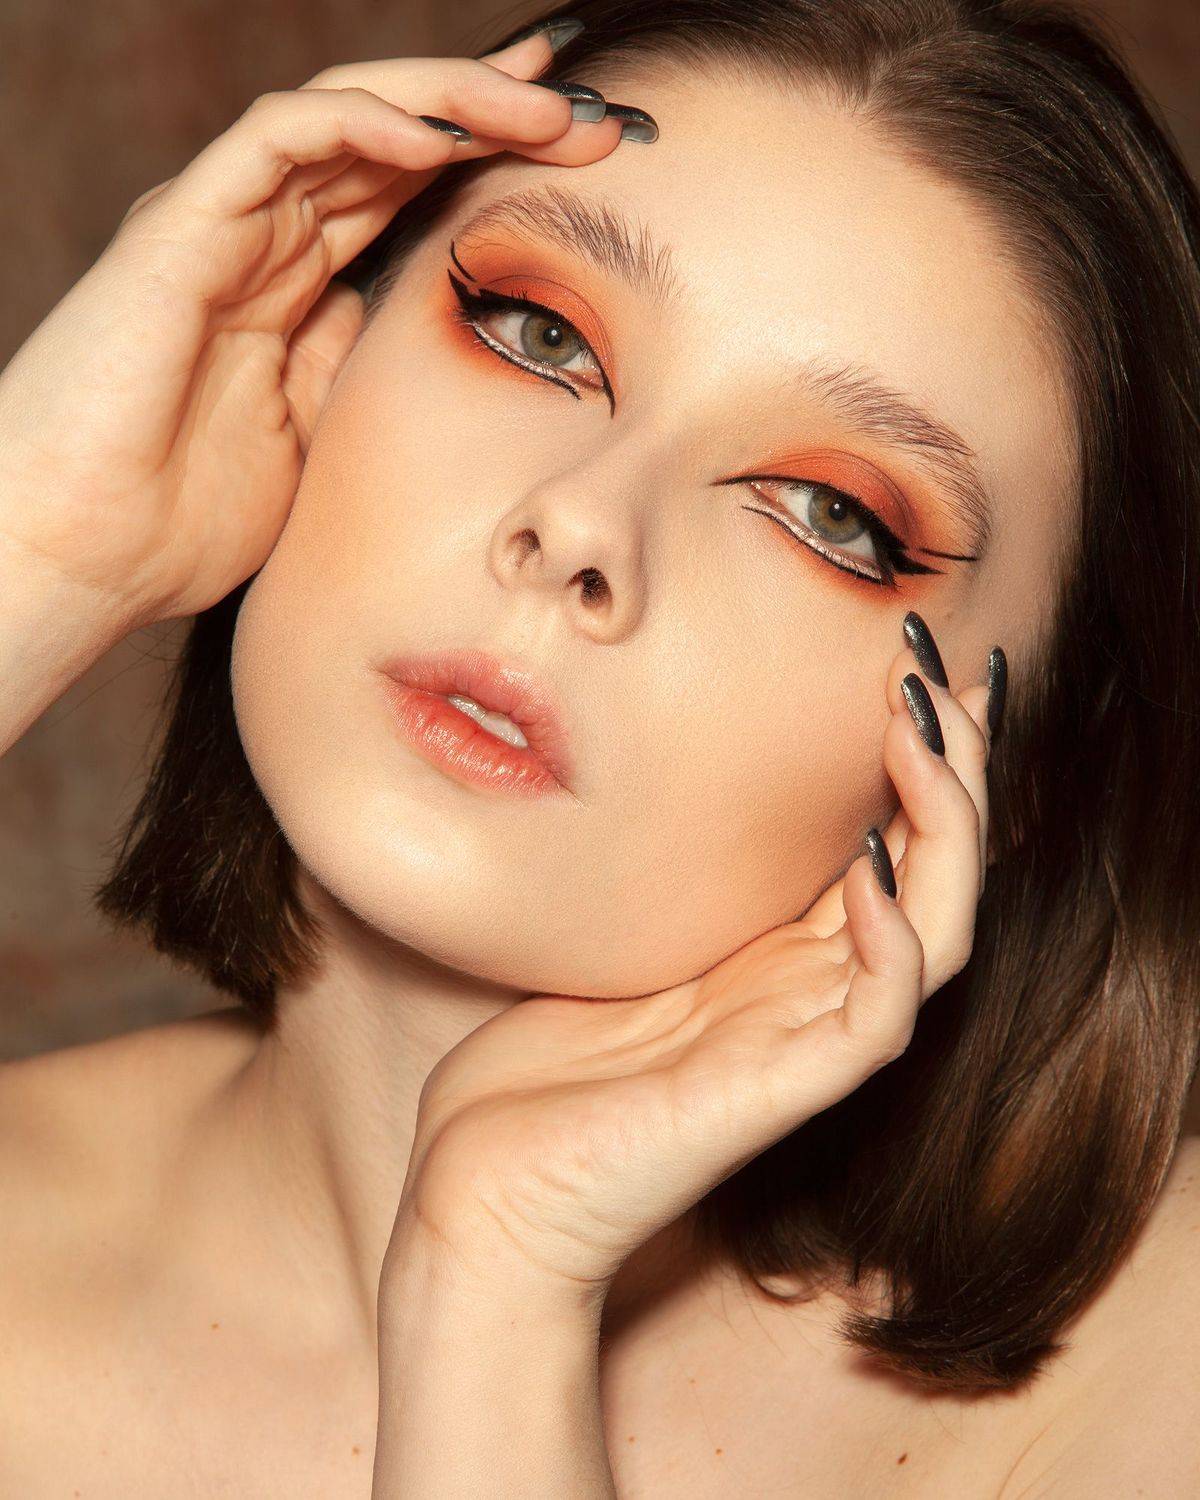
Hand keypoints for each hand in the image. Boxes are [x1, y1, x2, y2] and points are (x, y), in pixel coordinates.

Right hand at [0, 30, 624, 632]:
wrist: (85, 557)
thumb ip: (355, 370)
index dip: (496, 168)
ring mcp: (222, 226)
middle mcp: (263, 240)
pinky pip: (276, 139)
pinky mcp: (181, 227)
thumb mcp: (317, 442)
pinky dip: (361, 124)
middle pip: (394, 142)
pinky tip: (441, 133)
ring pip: (347, 117)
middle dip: (498, 118)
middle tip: (596, 116)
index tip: (592, 166)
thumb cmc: (185, 518)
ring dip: (449, 102)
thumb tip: (412, 327)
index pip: (408, 196)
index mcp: (296, 288)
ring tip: (544, 106)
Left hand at [391, 630, 994, 1310]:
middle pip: (932, 878)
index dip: (916, 762)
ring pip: (935, 939)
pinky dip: (890, 948)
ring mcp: (795, 1049)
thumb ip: (665, 889)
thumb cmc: (534, 1084)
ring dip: (945, 834)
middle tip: (948, 673)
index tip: (915, 665)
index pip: (885, 849)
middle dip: (954, 771)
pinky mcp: (770, 1098)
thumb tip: (651, 784)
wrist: (481, 1200)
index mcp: (770, 963)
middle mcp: (802, 998)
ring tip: (923, 737)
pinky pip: (873, 1023)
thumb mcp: (606, 947)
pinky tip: (869, 869)